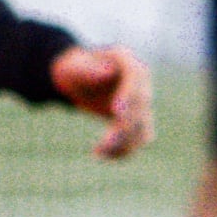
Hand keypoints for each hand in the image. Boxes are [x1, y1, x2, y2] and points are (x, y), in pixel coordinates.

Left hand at [49, 44, 152, 158]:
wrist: (77, 79)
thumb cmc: (73, 70)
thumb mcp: (73, 67)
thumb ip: (88, 69)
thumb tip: (108, 72)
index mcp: (127, 61)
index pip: (136, 76)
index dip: (129, 94)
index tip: (116, 112)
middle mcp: (140, 82)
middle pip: (142, 106)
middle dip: (124, 126)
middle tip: (103, 143)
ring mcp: (141, 103)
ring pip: (143, 128)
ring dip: (124, 144)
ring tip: (98, 153)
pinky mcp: (137, 120)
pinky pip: (138, 140)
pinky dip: (123, 151)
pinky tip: (102, 155)